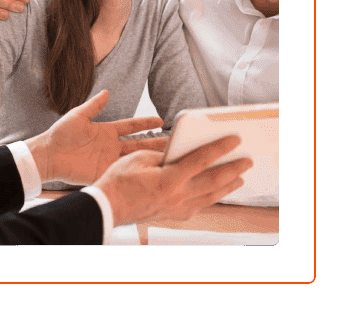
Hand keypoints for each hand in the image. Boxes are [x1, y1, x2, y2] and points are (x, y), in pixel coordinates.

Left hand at [25, 90, 167, 184]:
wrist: (49, 155)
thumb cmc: (61, 133)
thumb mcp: (78, 116)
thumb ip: (94, 105)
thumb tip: (106, 91)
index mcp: (107, 130)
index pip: (132, 126)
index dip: (146, 122)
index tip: (162, 119)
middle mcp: (111, 145)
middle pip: (139, 143)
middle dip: (156, 142)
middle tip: (176, 141)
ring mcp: (109, 159)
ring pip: (135, 158)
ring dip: (150, 158)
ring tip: (169, 157)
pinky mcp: (104, 172)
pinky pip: (124, 172)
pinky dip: (137, 172)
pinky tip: (151, 173)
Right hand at [95, 135, 252, 225]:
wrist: (108, 207)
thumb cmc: (118, 180)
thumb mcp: (138, 158)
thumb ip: (162, 154)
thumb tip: (178, 153)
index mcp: (168, 179)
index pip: (200, 160)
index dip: (219, 148)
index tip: (234, 140)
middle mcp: (177, 196)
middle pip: (213, 181)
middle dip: (233, 169)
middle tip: (247, 161)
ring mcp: (176, 208)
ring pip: (210, 197)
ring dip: (227, 187)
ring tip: (239, 178)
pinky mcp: (172, 214)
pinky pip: (199, 206)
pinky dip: (211, 199)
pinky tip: (215, 194)